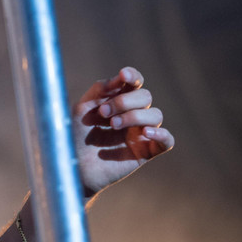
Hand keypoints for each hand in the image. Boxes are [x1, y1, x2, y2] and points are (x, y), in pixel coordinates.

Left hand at [73, 66, 173, 197]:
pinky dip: (162, 134)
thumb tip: (117, 79)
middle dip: (124, 101)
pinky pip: (167, 140)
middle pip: (145, 96)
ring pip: (155, 115)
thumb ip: (99, 91)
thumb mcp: (81, 109)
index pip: (133, 82)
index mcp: (117, 100)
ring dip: (135, 116)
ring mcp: (141, 132)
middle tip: (103, 113)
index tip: (124, 75)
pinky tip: (145, 133)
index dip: (133, 76)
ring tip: (113, 125)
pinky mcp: (146, 151)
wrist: (73, 165)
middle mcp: (132, 114)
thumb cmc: (75, 135)